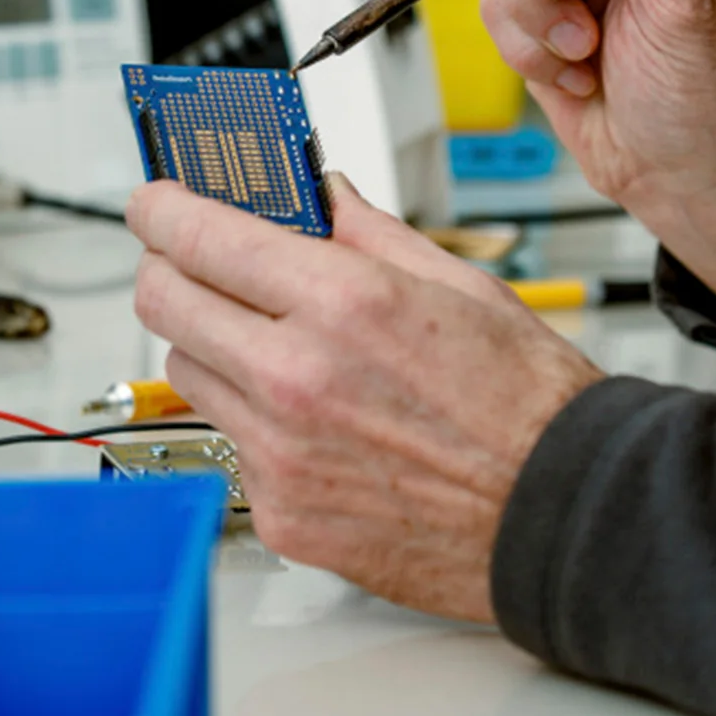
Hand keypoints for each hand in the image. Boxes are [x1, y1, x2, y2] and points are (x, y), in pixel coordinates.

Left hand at [128, 177, 602, 620]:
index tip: (152, 203)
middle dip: (165, 270)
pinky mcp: (279, 512)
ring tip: (271, 346)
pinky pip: (231, 447)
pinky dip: (254, 425)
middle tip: (188, 262)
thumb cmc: (529, 408)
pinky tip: (312, 423)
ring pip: (188, 376)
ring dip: (209, 347)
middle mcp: (295, 379)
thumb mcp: (458, 287)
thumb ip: (368, 234)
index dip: (160, 210)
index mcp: (341, 305)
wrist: (563, 518)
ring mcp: (279, 453)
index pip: (197, 237)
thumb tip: (320, 196)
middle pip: (162, 305)